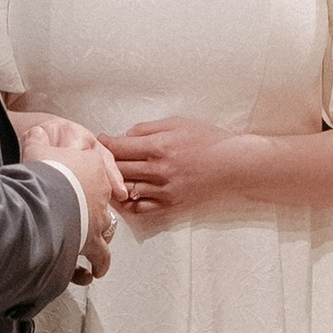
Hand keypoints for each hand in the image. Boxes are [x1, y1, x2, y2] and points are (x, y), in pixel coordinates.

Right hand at [17, 115, 122, 278]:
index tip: (87, 192)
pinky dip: (94, 266)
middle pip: (104, 205)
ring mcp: (98, 220)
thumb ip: (39, 138)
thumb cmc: (44, 170)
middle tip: (88, 226)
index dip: (93, 184)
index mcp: (93, 169)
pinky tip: (90, 274)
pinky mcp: (91, 242)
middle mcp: (101, 196)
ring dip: (101, 247)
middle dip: (96, 216)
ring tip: (97, 260)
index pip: (99, 175)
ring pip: (105, 233)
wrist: (47, 194)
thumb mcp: (38, 146)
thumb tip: (36, 130)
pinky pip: (99, 258)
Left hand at [105, 119, 247, 216]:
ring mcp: (163, 190)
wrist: (233, 164)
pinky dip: (127, 202)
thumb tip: (125, 137)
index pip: (118, 148)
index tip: (100, 141)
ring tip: (107, 176)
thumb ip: (147, 129)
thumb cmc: (207, 139)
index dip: (104, 144)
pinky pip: (139, 208)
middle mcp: (158, 171)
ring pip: (125, 190)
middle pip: (118, 169)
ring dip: (112, 183)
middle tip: (99, 157)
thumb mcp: (177, 123)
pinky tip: (123, 194)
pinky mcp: (170, 204)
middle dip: (105, 162)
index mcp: (158, 147)